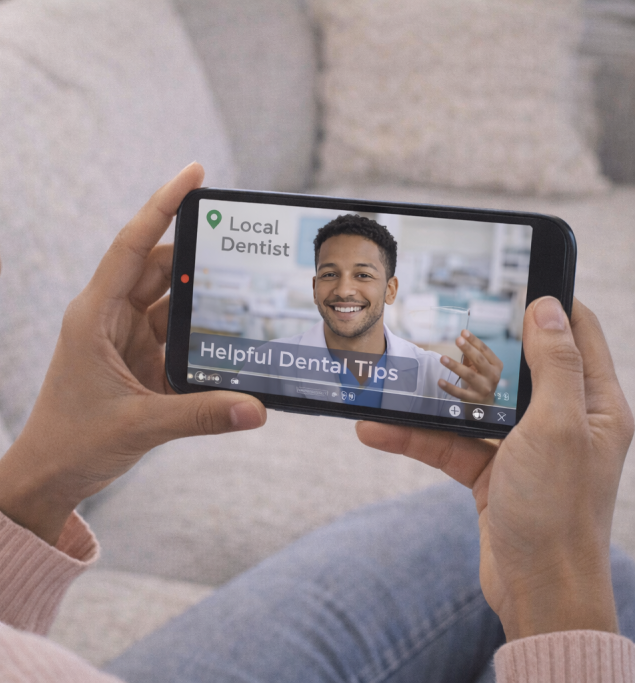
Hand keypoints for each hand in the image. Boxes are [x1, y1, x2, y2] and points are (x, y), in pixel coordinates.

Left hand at [0, 163, 266, 543]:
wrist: (46, 477)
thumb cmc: (71, 444)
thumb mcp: (138, 426)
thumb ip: (199, 415)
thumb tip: (257, 408)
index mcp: (94, 315)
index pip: (132, 246)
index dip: (162, 206)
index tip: (194, 173)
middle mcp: (108, 318)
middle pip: (160, 270)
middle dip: (199, 257)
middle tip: (245, 244)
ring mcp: (124, 340)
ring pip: (172, 304)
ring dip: (204, 301)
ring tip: (250, 291)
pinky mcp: (138, 364)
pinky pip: (176, 338)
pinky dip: (202, 337)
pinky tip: (233, 337)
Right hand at [357, 297, 632, 640]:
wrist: (538, 590)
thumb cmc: (558, 512)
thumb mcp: (557, 427)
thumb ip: (553, 365)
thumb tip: (547, 307)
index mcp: (596, 405)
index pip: (577, 334)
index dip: (548, 302)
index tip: (510, 277)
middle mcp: (563, 423)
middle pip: (516, 367)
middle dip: (473, 348)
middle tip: (438, 323)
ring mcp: (525, 450)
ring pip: (473, 407)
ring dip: (430, 399)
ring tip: (391, 381)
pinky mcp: (491, 475)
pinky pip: (448, 444)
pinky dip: (414, 438)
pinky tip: (376, 430)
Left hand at [437, 330, 502, 404]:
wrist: (485, 402)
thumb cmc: (481, 378)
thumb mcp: (480, 366)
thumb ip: (471, 354)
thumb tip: (462, 336)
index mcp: (495, 365)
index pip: (485, 350)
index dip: (474, 341)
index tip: (463, 332)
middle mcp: (493, 376)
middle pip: (480, 360)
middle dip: (468, 349)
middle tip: (457, 340)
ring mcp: (484, 388)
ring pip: (469, 375)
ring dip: (455, 366)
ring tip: (443, 358)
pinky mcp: (474, 398)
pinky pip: (460, 392)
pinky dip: (450, 387)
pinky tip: (440, 381)